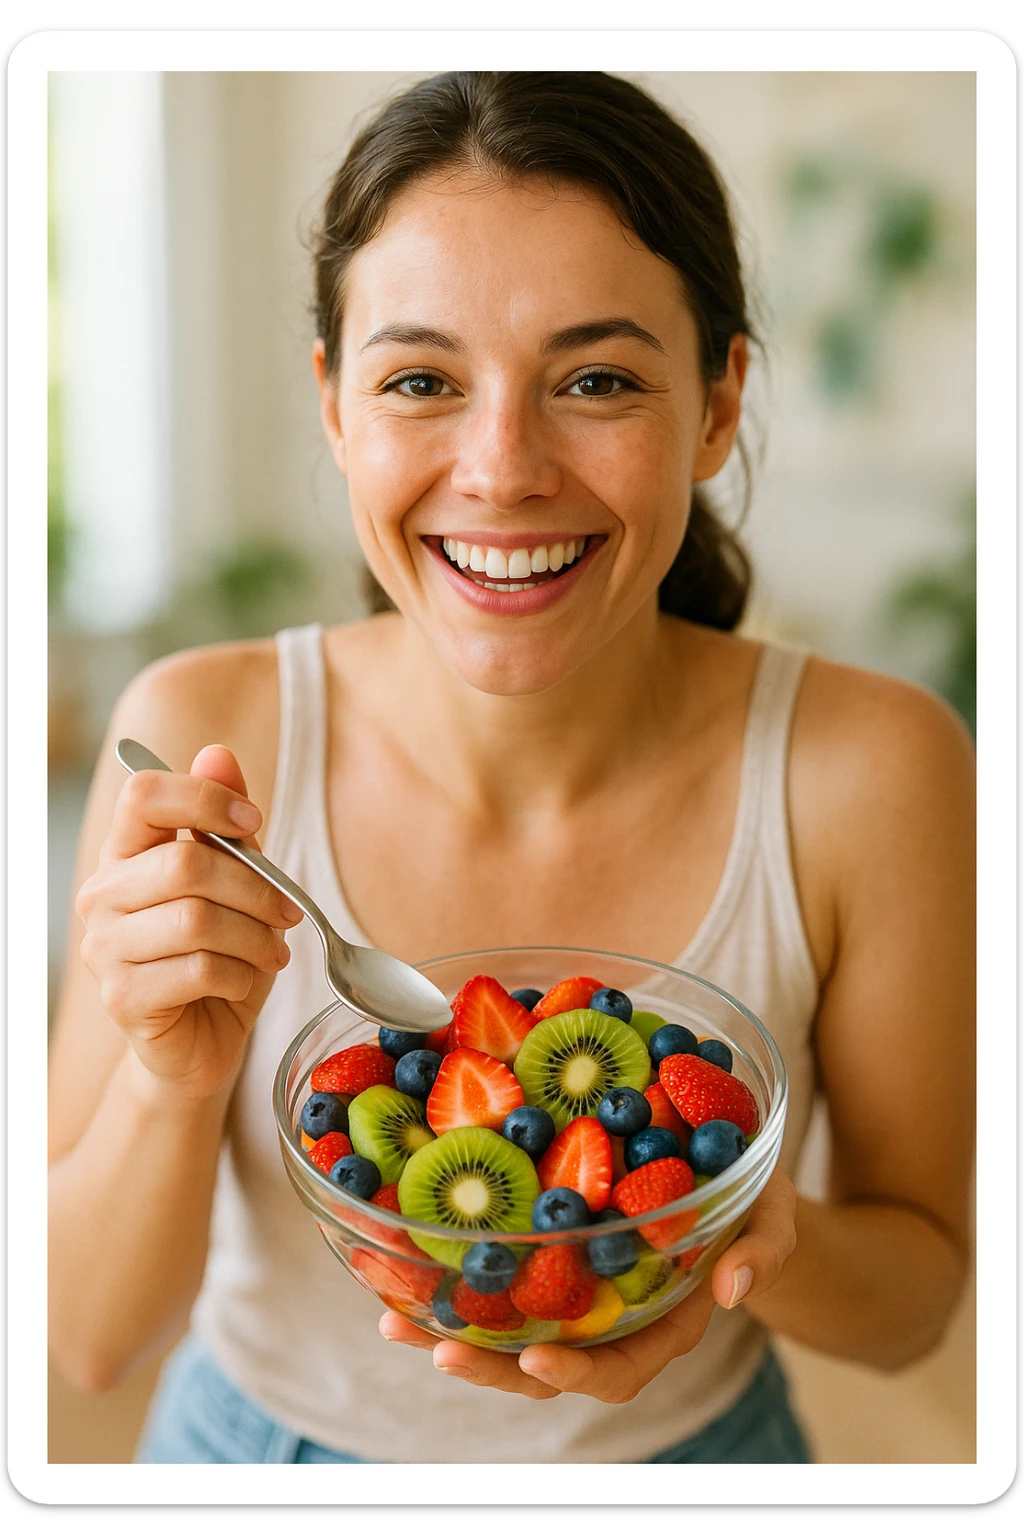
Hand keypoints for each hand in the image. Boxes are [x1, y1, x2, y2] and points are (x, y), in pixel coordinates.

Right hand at [75, 745, 303, 1099]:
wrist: (200, 1040)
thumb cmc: (218, 955)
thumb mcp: (236, 882)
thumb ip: (225, 822)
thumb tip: (218, 754)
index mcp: (125, 854)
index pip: (143, 794)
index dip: (205, 798)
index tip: (253, 823)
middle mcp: (101, 895)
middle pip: (184, 862)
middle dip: (256, 888)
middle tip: (288, 912)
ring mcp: (105, 949)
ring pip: (196, 920)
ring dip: (253, 937)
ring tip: (271, 951)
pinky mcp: (122, 997)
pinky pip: (198, 970)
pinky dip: (239, 975)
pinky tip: (244, 981)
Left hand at [379, 1166, 796, 1400]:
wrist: (726, 1168)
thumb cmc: (752, 1200)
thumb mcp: (772, 1215)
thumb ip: (762, 1249)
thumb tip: (736, 1287)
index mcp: (664, 1320)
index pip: (620, 1368)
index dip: (578, 1372)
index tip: (537, 1360)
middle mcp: (611, 1318)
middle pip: (544, 1364)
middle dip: (489, 1366)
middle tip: (438, 1350)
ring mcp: (574, 1291)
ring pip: (508, 1329)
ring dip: (452, 1330)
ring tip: (394, 1319)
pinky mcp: (546, 1254)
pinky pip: (498, 1279)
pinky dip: (451, 1278)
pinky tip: (401, 1265)